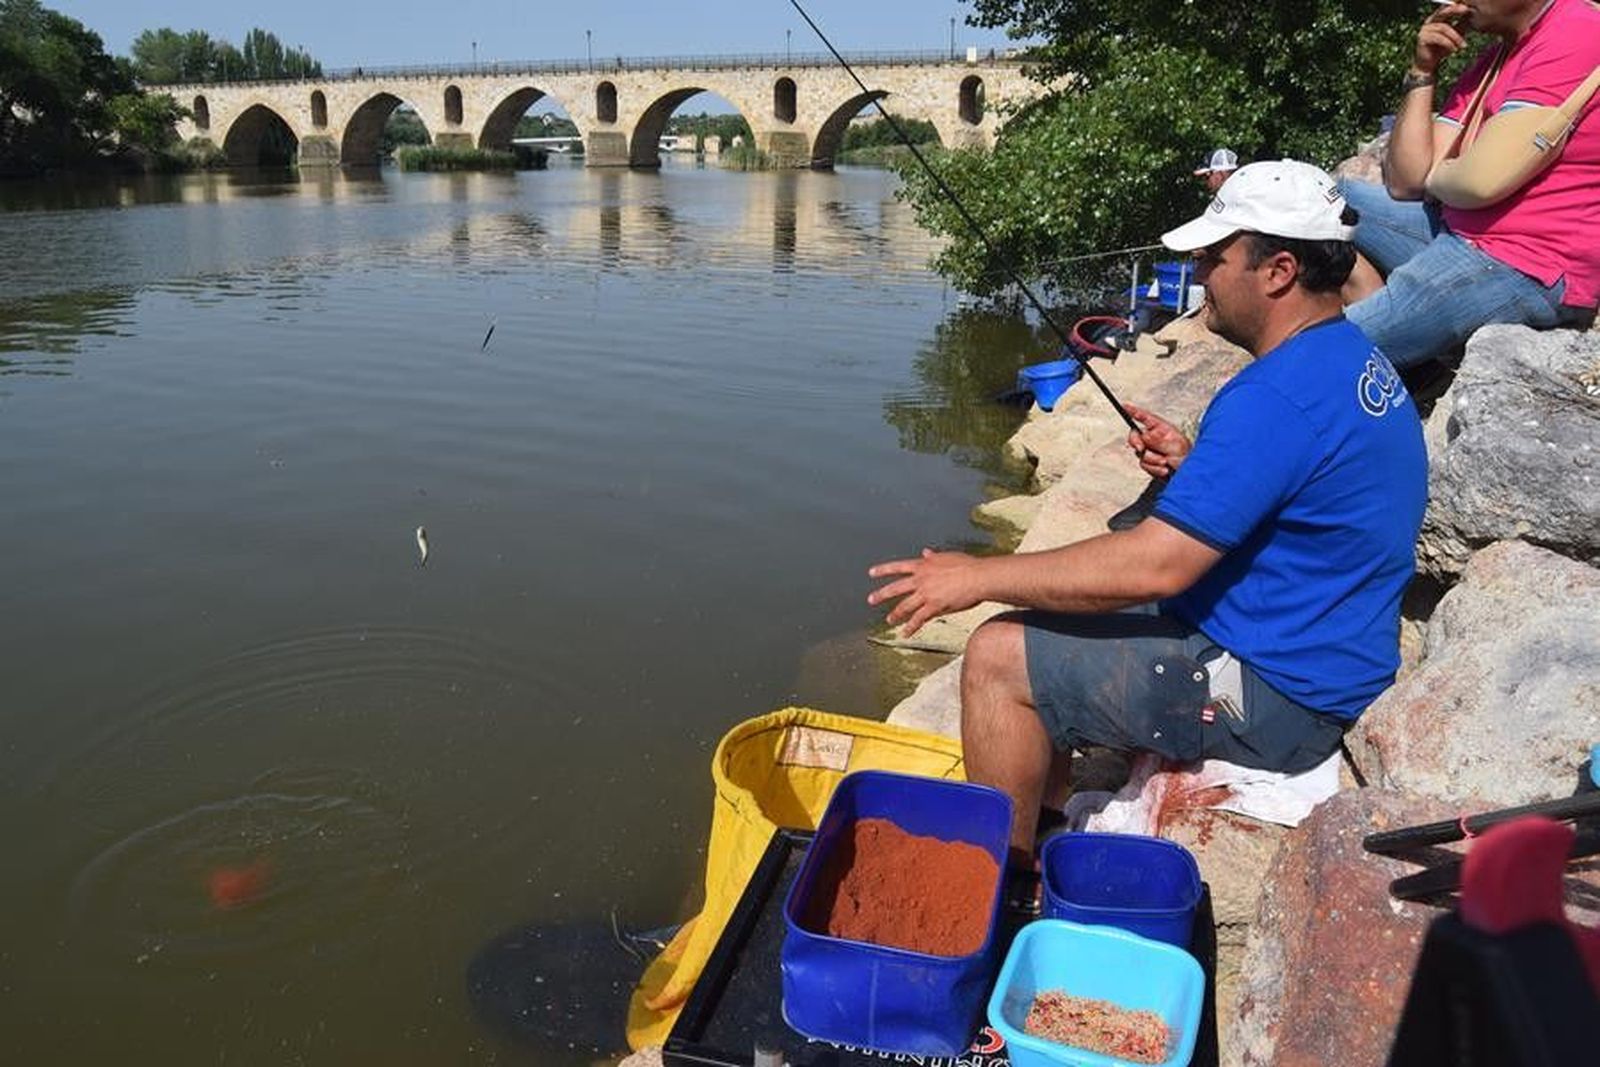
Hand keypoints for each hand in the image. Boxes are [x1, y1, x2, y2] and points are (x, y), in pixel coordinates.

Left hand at [866, 548, 986, 637]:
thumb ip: (933, 556)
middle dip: (881, 594)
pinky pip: (919, 619)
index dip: (883, 570)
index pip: (898, 567)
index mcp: (923, 566)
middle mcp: (921, 579)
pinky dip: (911, 627)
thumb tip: (925, 552)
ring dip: (895, 614)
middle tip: (870, 600)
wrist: (978, 577)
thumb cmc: (967, 565)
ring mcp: (926, 594)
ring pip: (905, 606)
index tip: (871, 573)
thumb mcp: (947, 556)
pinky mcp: (934, 606)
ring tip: (889, 620)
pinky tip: (905, 633)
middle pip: (895, 588)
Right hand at [1124, 403, 1190, 477]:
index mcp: (1161, 428)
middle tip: (1141, 448)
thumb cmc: (1186, 456)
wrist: (1187, 472)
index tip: (1124, 406)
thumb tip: (1145, 436)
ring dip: (1153, 460)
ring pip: (1140, 453)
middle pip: (1135, 436)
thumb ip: (1159, 441)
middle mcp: (1153, 437)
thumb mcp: (1176, 446)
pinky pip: (1144, 465)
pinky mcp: (1148, 462)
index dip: (1134, 411)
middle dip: (1136, 443)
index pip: (1145, 417)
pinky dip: (1154, 468)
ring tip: (1166, 462)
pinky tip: (1164, 469)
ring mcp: (1149, 450)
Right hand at [1414, 4, 1468, 75]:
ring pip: (1444, 27)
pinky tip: (1454, 50)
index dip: (1456, 6)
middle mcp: (1429, 22)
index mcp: (1436, 19)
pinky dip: (1448, 43)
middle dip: (1455, 10)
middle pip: (1443, 12)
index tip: (1468, 5)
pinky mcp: (1422, 39)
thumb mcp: (1454, 36)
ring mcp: (1424, 30)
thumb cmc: (1441, 50)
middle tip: (1466, 9)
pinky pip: (1439, 38)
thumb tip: (1472, 15)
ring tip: (1463, 45)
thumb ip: (1461, 25)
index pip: (1446, 8)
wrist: (1428, 65)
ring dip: (1456, 37)